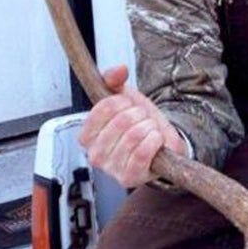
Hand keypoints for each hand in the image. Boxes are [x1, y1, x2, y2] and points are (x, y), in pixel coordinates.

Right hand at [78, 65, 185, 187]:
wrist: (160, 144)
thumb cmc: (139, 123)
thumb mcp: (125, 97)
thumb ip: (115, 80)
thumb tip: (119, 69)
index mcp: (87, 135)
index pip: (104, 107)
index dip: (124, 102)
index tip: (129, 106)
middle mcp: (94, 155)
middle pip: (122, 120)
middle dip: (140, 115)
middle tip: (143, 121)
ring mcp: (110, 169)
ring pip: (134, 136)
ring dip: (149, 128)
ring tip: (149, 131)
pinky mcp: (128, 179)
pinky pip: (142, 154)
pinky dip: (154, 142)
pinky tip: (155, 141)